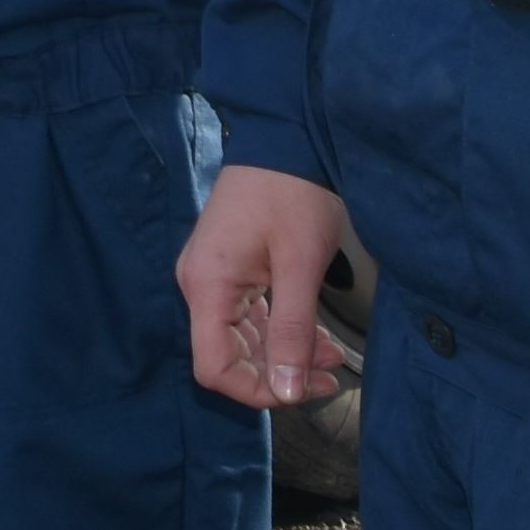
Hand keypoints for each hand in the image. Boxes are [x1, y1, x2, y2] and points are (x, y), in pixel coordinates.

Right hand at [178, 165, 352, 408]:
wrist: (286, 137)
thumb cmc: (294, 193)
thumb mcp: (300, 265)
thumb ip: (292, 332)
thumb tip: (289, 392)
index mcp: (207, 286)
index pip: (215, 367)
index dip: (257, 391)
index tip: (303, 391)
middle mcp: (198, 285)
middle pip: (228, 356)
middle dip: (280, 372)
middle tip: (331, 375)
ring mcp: (210, 277)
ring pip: (241, 339)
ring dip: (284, 353)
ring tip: (331, 355)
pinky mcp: (227, 269)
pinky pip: (246, 317)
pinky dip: (279, 331)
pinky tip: (313, 335)